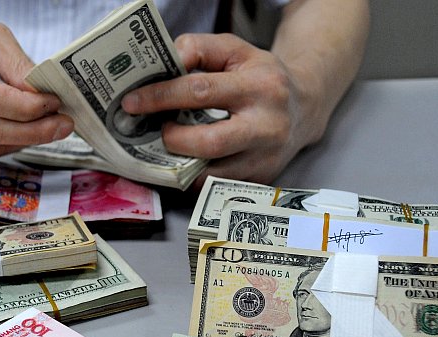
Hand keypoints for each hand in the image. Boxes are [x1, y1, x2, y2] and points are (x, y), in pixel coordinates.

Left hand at [121, 33, 321, 189]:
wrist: (304, 108)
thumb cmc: (261, 76)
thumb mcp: (235, 50)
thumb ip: (198, 49)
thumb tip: (163, 66)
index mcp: (260, 86)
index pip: (201, 91)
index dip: (161, 97)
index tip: (133, 103)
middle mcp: (267, 126)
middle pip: (210, 143)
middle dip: (173, 140)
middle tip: (159, 131)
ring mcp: (265, 159)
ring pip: (211, 174)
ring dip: (180, 164)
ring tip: (170, 148)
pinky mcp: (261, 180)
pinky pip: (217, 187)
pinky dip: (194, 178)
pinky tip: (185, 163)